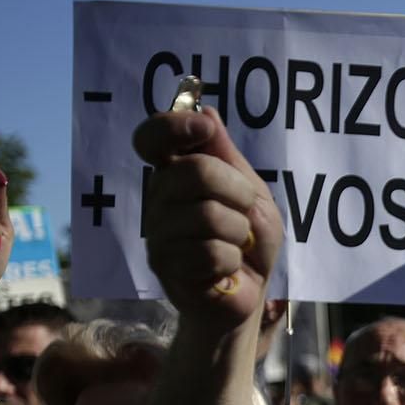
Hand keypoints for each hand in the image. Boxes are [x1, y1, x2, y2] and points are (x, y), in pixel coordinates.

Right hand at [131, 107, 282, 328]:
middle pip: (195, 171)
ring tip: (236, 245)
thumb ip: (228, 158)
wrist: (248, 294)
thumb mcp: (252, 195)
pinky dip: (233, 260)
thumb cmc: (249, 242)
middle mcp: (159, 199)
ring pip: (208, 216)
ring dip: (239, 232)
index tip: (204, 128)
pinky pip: (211, 252)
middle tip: (246, 210)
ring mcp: (158, 234)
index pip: (152, 138)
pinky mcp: (166, 267)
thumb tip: (206, 110)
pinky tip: (226, 268)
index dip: (174, 125)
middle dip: (238, 191)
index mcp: (176, 174)